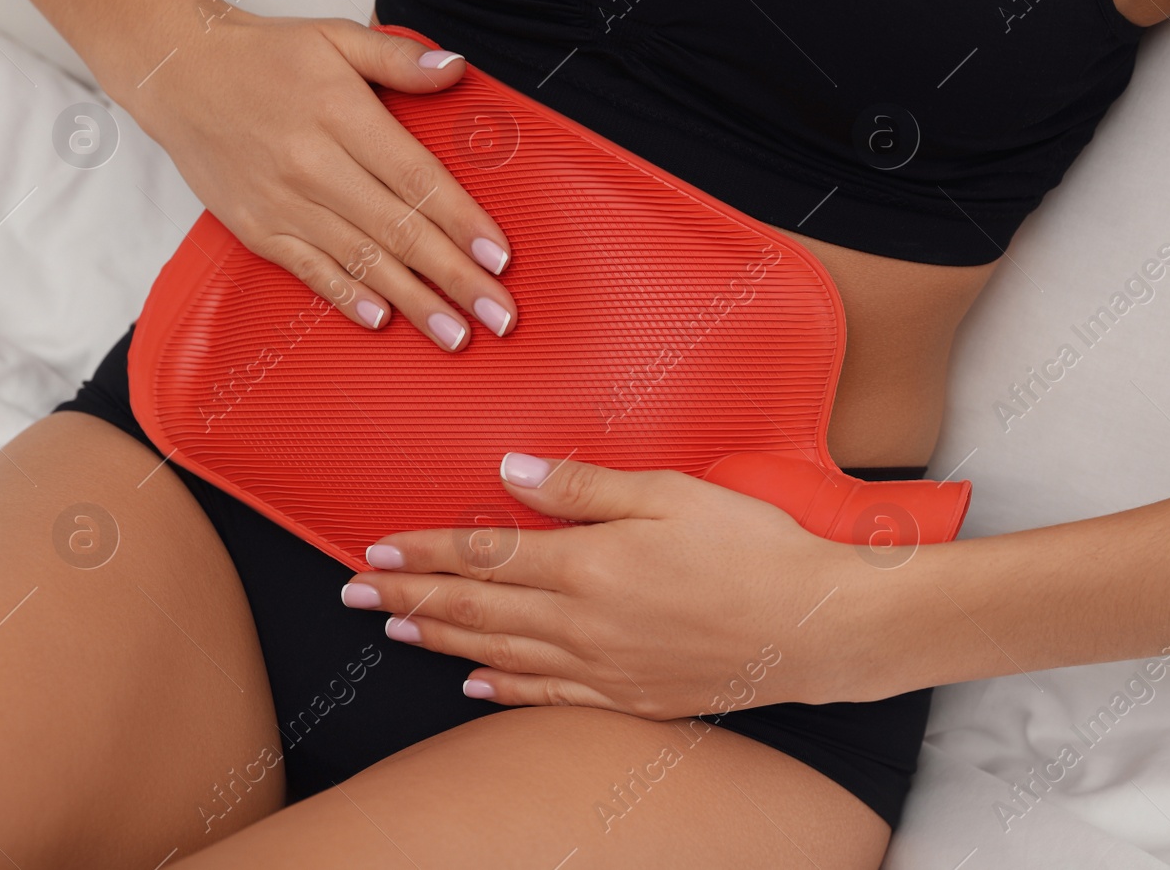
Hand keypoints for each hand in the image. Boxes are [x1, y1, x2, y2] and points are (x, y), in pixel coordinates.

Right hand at [117, 7, 515, 349]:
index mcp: (343, 116)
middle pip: (399, 231)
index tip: (500, 259)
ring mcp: (282, 203)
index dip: (463, 222)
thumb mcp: (336, 37)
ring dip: (413, 302)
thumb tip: (456, 69)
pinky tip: (382, 320)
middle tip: (500, 317)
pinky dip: (346, 297)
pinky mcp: (255, 228)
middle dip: (455, 279)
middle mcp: (314, 166)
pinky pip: (309, 271)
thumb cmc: (266, 55)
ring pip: (361, 260)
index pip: (418, 180)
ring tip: (457, 336)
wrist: (176, 71)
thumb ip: (399, 59)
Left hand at [340, 454, 910, 719]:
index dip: (424, 552)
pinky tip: (473, 684)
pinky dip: (502, 688)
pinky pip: (547, 696)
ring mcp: (604, 666)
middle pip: (475, 608)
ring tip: (393, 630)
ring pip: (500, 653)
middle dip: (407, 597)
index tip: (376, 549)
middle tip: (353, 593)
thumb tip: (509, 473)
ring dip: (439, 641)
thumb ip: (583, 486)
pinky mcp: (630, 696)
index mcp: (588, 563)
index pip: (483, 556)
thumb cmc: (752, 546)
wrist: (816, 625)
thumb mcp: (670, 493)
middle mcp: (583, 622)